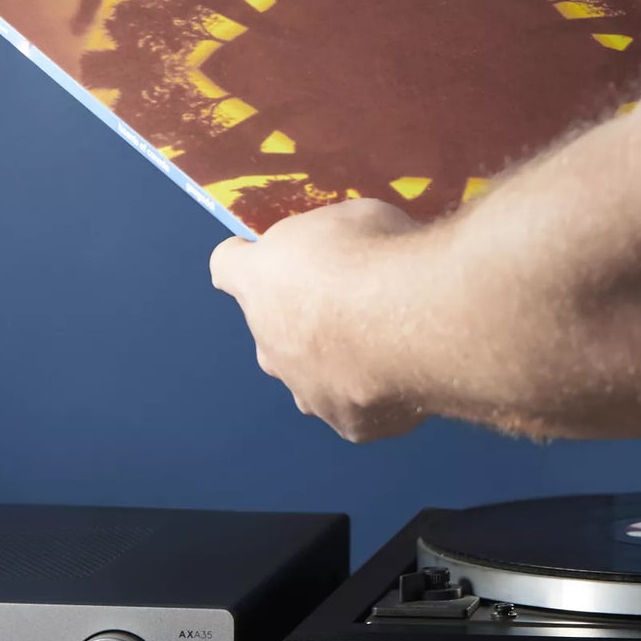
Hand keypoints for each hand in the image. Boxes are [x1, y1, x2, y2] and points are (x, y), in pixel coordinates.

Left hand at [210, 197, 423, 441]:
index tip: (262, 256)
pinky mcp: (349, 423)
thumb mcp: (352, 217)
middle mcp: (268, 345)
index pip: (228, 266)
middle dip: (301, 323)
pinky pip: (358, 408)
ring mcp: (306, 392)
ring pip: (310, 381)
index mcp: (258, 281)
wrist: (413, 321)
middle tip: (349, 305)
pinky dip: (379, 394)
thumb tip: (355, 247)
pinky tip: (409, 374)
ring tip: (383, 347)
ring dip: (335, 366)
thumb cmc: (374, 255)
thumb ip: (337, 240)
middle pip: (270, 334)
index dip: (247, 260)